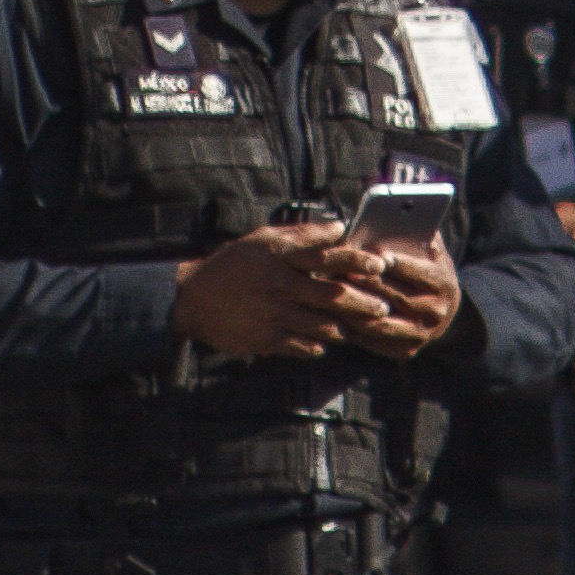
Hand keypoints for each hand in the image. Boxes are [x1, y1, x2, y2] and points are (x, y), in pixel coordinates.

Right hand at [175, 221, 381, 360]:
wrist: (192, 299)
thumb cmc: (232, 264)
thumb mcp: (262, 240)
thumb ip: (302, 235)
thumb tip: (339, 227)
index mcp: (280, 258)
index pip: (326, 256)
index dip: (356, 261)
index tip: (379, 265)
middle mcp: (279, 285)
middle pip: (332, 295)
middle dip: (362, 303)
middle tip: (382, 308)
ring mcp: (273, 315)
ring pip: (322, 325)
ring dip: (343, 328)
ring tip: (354, 327)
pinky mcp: (266, 340)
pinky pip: (303, 347)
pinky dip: (318, 346)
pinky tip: (324, 343)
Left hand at [335, 235, 461, 360]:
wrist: (442, 309)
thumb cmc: (428, 269)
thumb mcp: (431, 250)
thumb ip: (419, 233)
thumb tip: (400, 213)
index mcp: (444, 284)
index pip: (420, 273)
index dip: (398, 264)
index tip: (376, 253)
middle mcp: (437, 313)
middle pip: (397, 298)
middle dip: (367, 284)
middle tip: (340, 270)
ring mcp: (422, 335)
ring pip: (382, 324)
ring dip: (355, 309)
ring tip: (332, 293)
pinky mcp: (406, 350)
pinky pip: (375, 341)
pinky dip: (354, 328)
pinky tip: (335, 314)